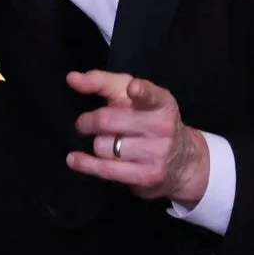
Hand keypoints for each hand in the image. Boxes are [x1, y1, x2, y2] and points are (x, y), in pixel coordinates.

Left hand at [66, 68, 209, 206]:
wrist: (181, 161)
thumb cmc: (147, 120)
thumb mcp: (131, 96)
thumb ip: (102, 83)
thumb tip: (72, 78)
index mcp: (161, 102)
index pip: (150, 95)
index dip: (142, 91)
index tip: (133, 88)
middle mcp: (162, 126)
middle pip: (108, 121)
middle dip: (87, 122)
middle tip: (84, 124)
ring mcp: (156, 153)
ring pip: (103, 146)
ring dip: (97, 144)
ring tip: (108, 143)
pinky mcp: (147, 176)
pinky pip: (106, 169)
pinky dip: (86, 164)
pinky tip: (74, 159)